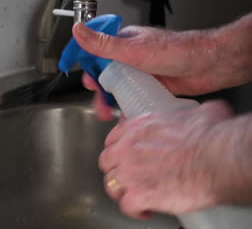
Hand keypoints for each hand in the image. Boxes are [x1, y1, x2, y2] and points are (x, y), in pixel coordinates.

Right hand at [74, 20, 251, 119]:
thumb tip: (78, 31)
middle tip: (96, 98)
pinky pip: (131, 98)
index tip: (73, 72)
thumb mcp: (133, 49)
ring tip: (107, 112)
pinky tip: (123, 115)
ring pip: (117, 88)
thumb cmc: (178, 50)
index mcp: (123, 43)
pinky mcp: (150, 87)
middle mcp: (131, 57)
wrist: (211, 66)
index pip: (95, 50)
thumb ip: (103, 44)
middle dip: (96, 88)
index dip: (83, 62)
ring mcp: (140, 73)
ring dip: (109, 100)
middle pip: (103, 73)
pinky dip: (125, 107)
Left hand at [98, 101, 251, 218]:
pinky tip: (144, 211)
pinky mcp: (139, 195)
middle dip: (115, 170)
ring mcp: (130, 173)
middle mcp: (128, 148)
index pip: (113, 138)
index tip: (124, 155)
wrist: (217, 159)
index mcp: (139, 127)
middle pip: (107, 162)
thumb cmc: (210, 136)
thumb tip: (204, 114)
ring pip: (111, 185)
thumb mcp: (200, 113)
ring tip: (132, 196)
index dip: (118, 149)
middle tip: (128, 176)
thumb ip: (192, 114)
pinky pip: (127, 206)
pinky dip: (135, 211)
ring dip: (121, 191)